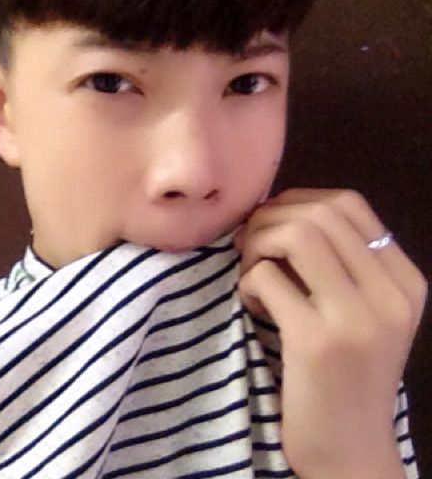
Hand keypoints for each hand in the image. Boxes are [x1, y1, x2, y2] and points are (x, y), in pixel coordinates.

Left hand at [233, 188, 426, 478]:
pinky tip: (252, 305)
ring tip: (251, 271)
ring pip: (297, 235)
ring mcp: (357, 319)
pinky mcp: (317, 343)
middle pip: (319, 213)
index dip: (296, 200)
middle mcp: (390, 295)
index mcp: (403, 281)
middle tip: (248, 243)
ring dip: (257, 244)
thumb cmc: (345, 375)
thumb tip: (275, 210)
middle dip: (269, 217)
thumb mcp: (360, 313)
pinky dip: (247, 281)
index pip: (348, 203)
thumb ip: (336, 262)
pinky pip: (267, 277)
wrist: (350, 451)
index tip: (269, 221)